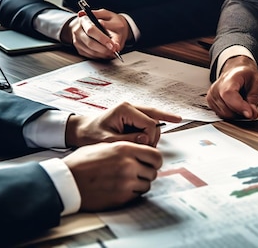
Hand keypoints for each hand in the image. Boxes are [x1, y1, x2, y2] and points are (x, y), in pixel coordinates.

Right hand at [62, 141, 161, 211]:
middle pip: (153, 171)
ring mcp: (126, 183)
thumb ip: (126, 148)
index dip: (155, 160)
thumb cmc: (81, 163)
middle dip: (147, 172)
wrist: (67, 181)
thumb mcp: (105, 146)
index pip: (156, 155)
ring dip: (139, 183)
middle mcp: (128, 165)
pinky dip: (131, 193)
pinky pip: (137, 195)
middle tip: (137, 173)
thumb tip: (141, 152)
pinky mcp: (122, 197)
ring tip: (125, 180)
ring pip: (146, 185)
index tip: (151, 162)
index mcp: (125, 149)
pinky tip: (119, 188)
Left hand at [65, 102, 181, 147]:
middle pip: (154, 120)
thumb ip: (127, 141)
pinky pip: (151, 118)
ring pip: (155, 119)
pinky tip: (175, 119)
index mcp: (124, 109)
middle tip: (146, 151)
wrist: (81, 130)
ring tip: (147, 148)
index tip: (142, 150)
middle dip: (154, 137)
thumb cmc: (91, 134)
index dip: (150, 139)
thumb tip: (145, 141)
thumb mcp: (107, 141)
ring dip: (154, 134)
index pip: (149, 123)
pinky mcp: (133, 116)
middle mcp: (130, 106)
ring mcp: (133, 110)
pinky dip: (161, 122)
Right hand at [66, 9, 130, 59]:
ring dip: (103, 54)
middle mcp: (78, 30)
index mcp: (84, 20)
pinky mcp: (79, 48)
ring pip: (90, 52)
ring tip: (112, 53)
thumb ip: (111, 27)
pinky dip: (100, 56)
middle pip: (90, 43)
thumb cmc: (99, 19)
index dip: (102, 39)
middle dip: (104, 49)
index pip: (91, 30)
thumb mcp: (106, 15)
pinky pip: (90, 56)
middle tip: (113, 51)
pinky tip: (106, 54)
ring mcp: (77, 40)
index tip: (112, 45)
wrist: (86, 23)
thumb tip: (115, 41)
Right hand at [206, 56, 257, 119]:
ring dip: (236, 113)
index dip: (239, 106)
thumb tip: (252, 113)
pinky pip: (221, 114)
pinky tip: (234, 105)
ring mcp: (211, 95)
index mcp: (229, 79)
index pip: (229, 95)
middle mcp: (216, 87)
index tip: (250, 114)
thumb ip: (254, 98)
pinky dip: (230, 113)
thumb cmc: (245, 75)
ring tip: (241, 103)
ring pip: (225, 114)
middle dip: (241, 112)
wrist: (235, 70)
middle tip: (250, 106)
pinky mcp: (210, 102)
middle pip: (227, 108)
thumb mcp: (256, 82)